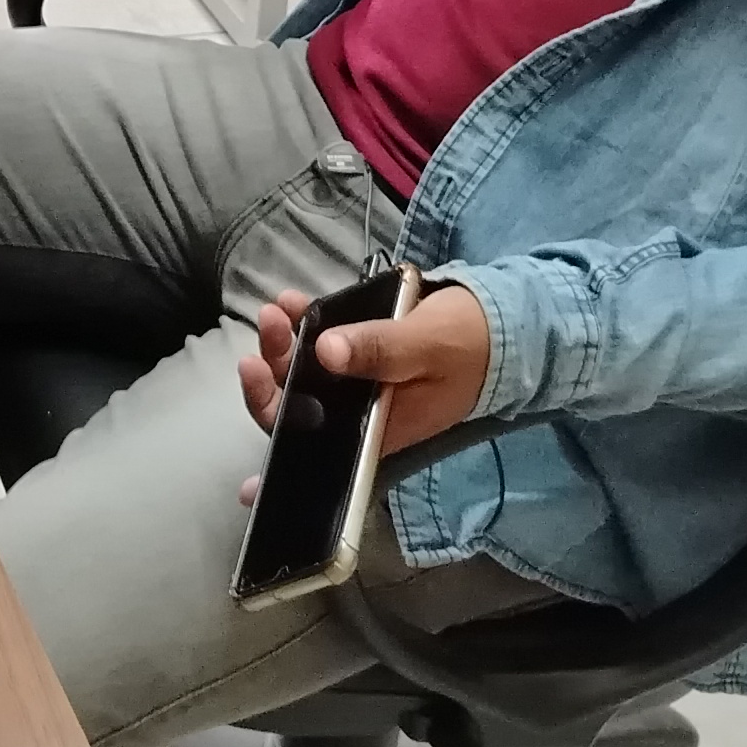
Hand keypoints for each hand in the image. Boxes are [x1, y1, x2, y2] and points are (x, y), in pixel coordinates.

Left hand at [235, 278, 493, 500]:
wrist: (500, 324)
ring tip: (278, 310)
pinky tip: (294, 302)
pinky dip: (301, 325)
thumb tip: (326, 352)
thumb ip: (380, 349)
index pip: (313, 444)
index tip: (246, 430)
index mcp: (375, 431)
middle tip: (269, 329)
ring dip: (281, 345)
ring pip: (301, 375)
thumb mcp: (426, 345)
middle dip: (271, 374)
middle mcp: (357, 415)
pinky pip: (319, 346)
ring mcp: (355, 385)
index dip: (275, 439)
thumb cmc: (468, 344)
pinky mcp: (356, 355)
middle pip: (297, 408)